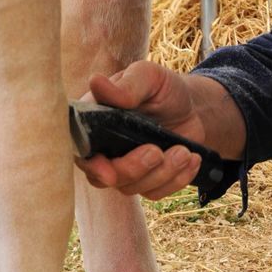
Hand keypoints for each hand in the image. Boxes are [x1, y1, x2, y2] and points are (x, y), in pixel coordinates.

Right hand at [77, 62, 206, 199]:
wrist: (192, 108)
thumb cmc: (164, 89)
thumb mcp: (149, 77)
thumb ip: (126, 85)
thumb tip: (96, 82)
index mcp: (94, 121)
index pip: (79, 149)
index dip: (90, 164)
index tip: (109, 171)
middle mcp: (103, 148)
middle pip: (102, 177)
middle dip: (132, 169)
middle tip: (157, 151)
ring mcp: (124, 168)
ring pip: (131, 188)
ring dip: (161, 173)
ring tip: (184, 151)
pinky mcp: (146, 181)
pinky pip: (155, 193)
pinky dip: (177, 179)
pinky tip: (191, 159)